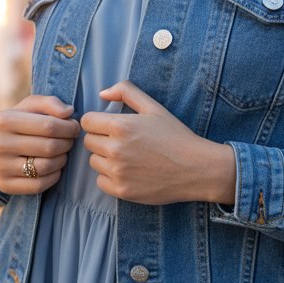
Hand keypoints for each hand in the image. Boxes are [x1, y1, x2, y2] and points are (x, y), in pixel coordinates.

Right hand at [0, 95, 79, 194]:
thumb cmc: (22, 122)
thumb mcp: (32, 106)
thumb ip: (50, 103)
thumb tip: (68, 112)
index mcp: (5, 120)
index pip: (49, 125)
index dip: (69, 127)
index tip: (75, 127)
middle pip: (49, 147)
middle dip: (67, 143)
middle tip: (70, 141)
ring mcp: (0, 166)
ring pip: (46, 166)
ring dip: (62, 160)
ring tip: (62, 153)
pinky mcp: (5, 185)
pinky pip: (39, 184)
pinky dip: (53, 176)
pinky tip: (54, 167)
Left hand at [80, 80, 235, 204]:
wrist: (196, 168)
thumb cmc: (176, 136)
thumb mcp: (153, 107)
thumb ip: (126, 92)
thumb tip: (102, 94)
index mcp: (121, 126)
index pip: (87, 122)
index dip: (97, 122)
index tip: (110, 127)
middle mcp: (115, 149)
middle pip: (88, 142)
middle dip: (102, 139)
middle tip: (123, 142)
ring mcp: (118, 172)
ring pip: (94, 162)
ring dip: (105, 159)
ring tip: (128, 157)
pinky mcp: (121, 190)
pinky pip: (100, 181)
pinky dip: (110, 177)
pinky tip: (129, 172)